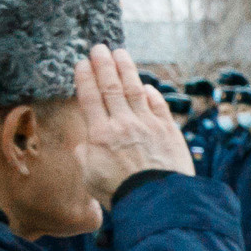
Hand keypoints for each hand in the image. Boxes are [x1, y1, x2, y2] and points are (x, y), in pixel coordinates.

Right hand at [73, 44, 193, 203]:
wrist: (157, 201)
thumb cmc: (120, 193)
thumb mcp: (89, 177)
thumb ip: (84, 155)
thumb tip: (84, 142)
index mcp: (100, 135)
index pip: (90, 98)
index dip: (85, 78)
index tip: (81, 63)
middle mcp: (124, 124)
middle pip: (112, 88)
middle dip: (104, 65)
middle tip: (99, 48)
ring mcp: (149, 125)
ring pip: (135, 90)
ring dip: (126, 70)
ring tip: (120, 53)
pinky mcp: (169, 131)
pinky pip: (159, 106)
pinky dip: (152, 94)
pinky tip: (146, 86)